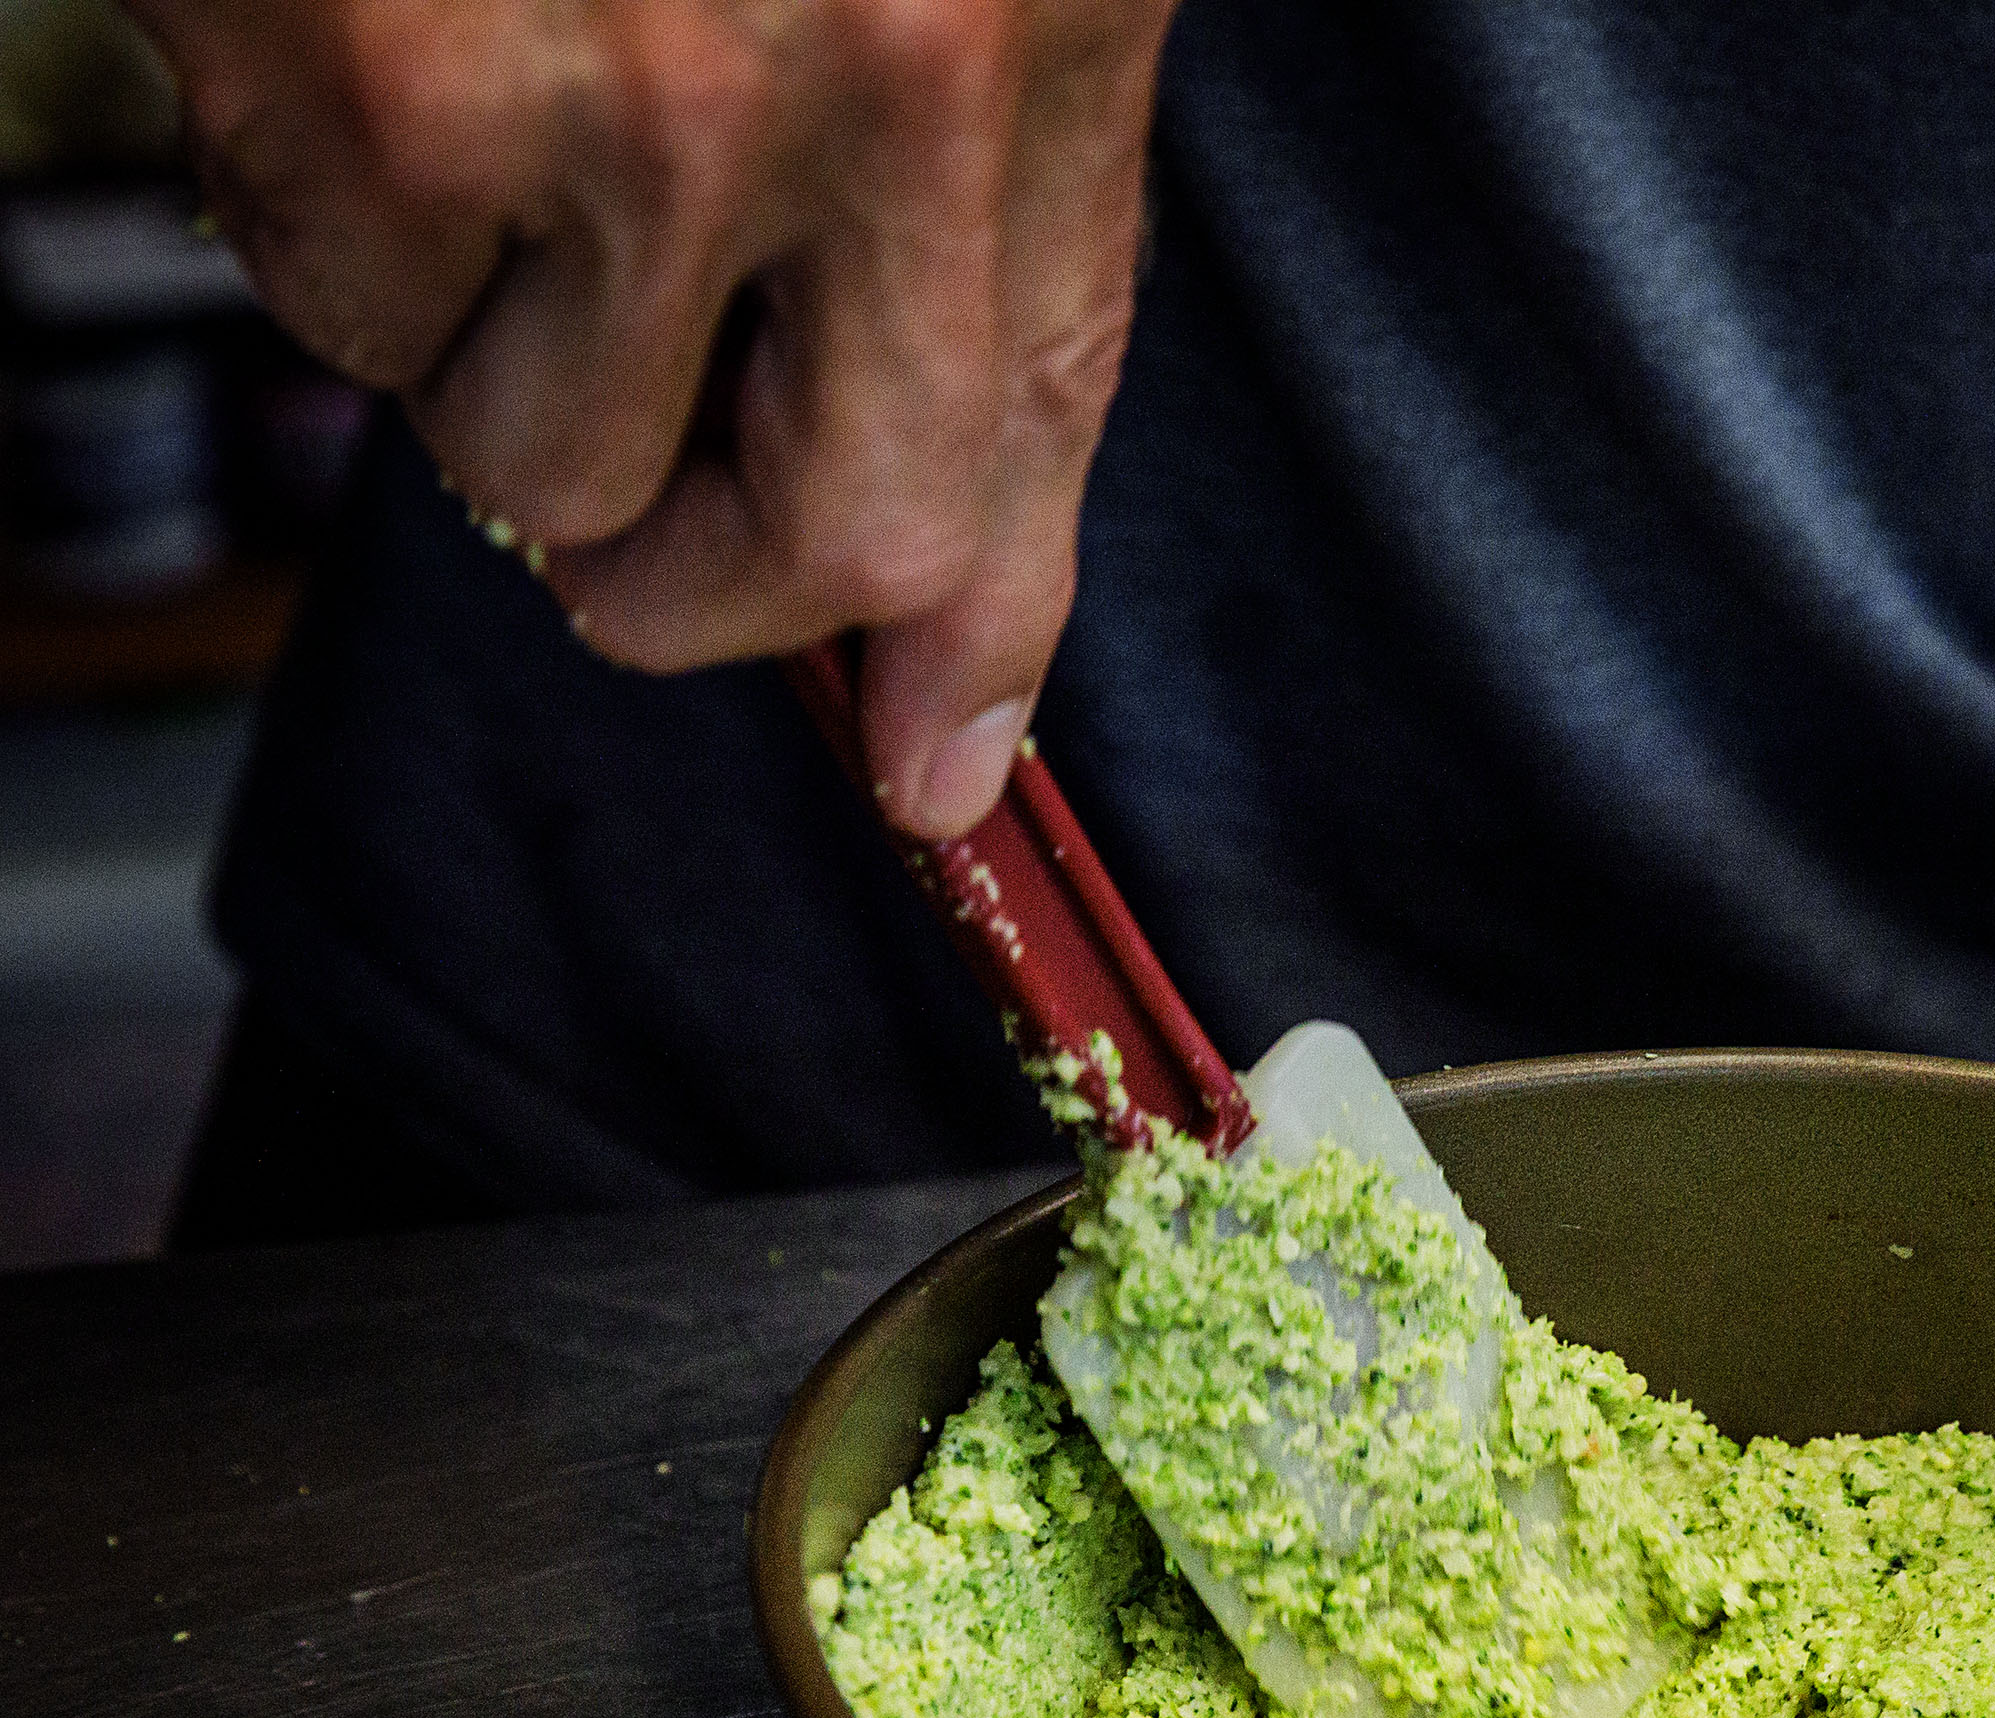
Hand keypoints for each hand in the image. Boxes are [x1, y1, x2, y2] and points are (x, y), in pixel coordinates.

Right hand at [133, 0, 1177, 838]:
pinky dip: (327, 236)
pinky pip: (362, 328)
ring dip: (481, 358)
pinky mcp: (409, 102)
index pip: (1055, 400)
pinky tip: (348, 59)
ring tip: (455, 136)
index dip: (982, 621)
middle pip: (841, 532)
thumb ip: (953, 216)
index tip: (929, 755)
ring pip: (555, 452)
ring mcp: (656, 99)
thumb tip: (930, 667)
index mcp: (1036, 11)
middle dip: (700, 591)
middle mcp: (888, 73)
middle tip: (612, 526)